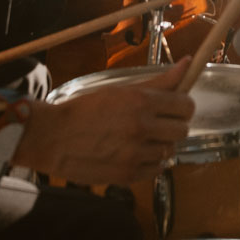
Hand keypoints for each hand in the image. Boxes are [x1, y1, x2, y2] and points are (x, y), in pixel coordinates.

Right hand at [13, 57, 195, 184]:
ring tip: (141, 139)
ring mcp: (135, 154)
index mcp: (140, 102)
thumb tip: (186, 64)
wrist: (53, 137)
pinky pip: (156, 169)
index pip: (185, 105)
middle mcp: (141, 128)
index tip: (176, 106)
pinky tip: (135, 153)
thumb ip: (158, 81)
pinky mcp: (128, 175)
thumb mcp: (121, 90)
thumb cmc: (85, 110)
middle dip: (174, 125)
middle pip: (182, 130)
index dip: (183, 106)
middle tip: (159, 123)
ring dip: (160, 145)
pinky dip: (150, 162)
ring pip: (170, 151)